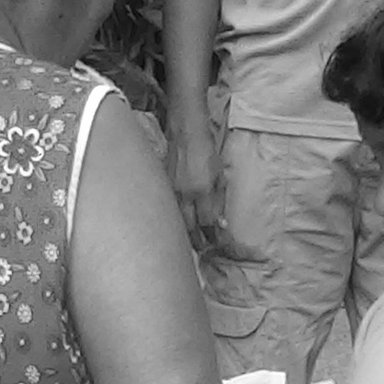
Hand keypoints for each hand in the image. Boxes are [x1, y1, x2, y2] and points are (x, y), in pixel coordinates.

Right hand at [169, 124, 224, 251]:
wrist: (185, 133)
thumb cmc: (206, 151)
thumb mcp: (220, 175)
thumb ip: (220, 200)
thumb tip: (221, 224)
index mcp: (201, 191)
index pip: (207, 223)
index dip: (212, 236)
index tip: (217, 243)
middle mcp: (184, 194)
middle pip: (189, 228)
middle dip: (197, 242)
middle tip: (203, 250)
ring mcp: (171, 192)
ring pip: (177, 221)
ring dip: (185, 233)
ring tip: (192, 242)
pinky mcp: (162, 188)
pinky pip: (169, 210)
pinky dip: (175, 220)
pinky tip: (179, 224)